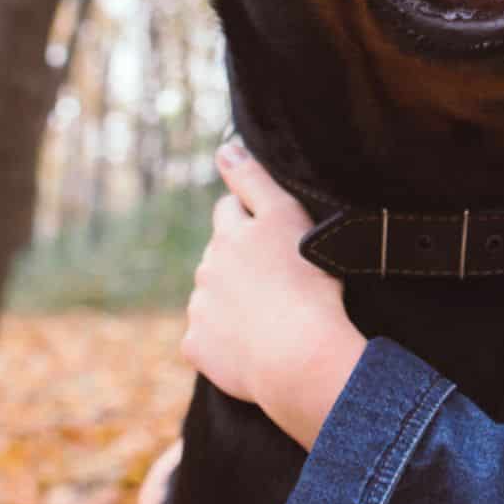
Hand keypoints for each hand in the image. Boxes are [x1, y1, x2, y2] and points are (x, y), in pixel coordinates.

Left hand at [180, 143, 367, 449]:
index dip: (249, 218)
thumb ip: (252, 180)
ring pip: (211, 296)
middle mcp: (207, 269)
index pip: (229, 210)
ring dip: (231, 299)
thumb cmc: (306, 283)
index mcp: (229, 235)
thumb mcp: (287, 218)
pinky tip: (252, 345)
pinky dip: (222, 339)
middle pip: (219, 255)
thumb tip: (223, 148)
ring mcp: (199, 310)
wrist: (299, 355)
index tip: (272, 236)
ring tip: (269, 316)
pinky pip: (206, 338)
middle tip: (277, 279)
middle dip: (239, 261)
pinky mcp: (197, 347)